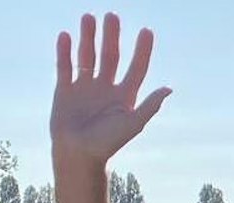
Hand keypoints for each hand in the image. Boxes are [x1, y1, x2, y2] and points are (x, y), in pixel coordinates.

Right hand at [50, 13, 170, 167]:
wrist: (79, 156)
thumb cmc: (108, 143)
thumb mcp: (132, 124)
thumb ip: (149, 105)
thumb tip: (168, 88)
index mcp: (125, 96)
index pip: (136, 68)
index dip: (142, 51)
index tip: (147, 31)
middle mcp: (106, 87)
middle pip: (111, 56)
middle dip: (111, 36)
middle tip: (112, 16)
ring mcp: (85, 87)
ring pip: (88, 56)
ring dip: (88, 37)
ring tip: (88, 17)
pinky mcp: (65, 90)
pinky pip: (65, 66)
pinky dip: (65, 52)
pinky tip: (66, 36)